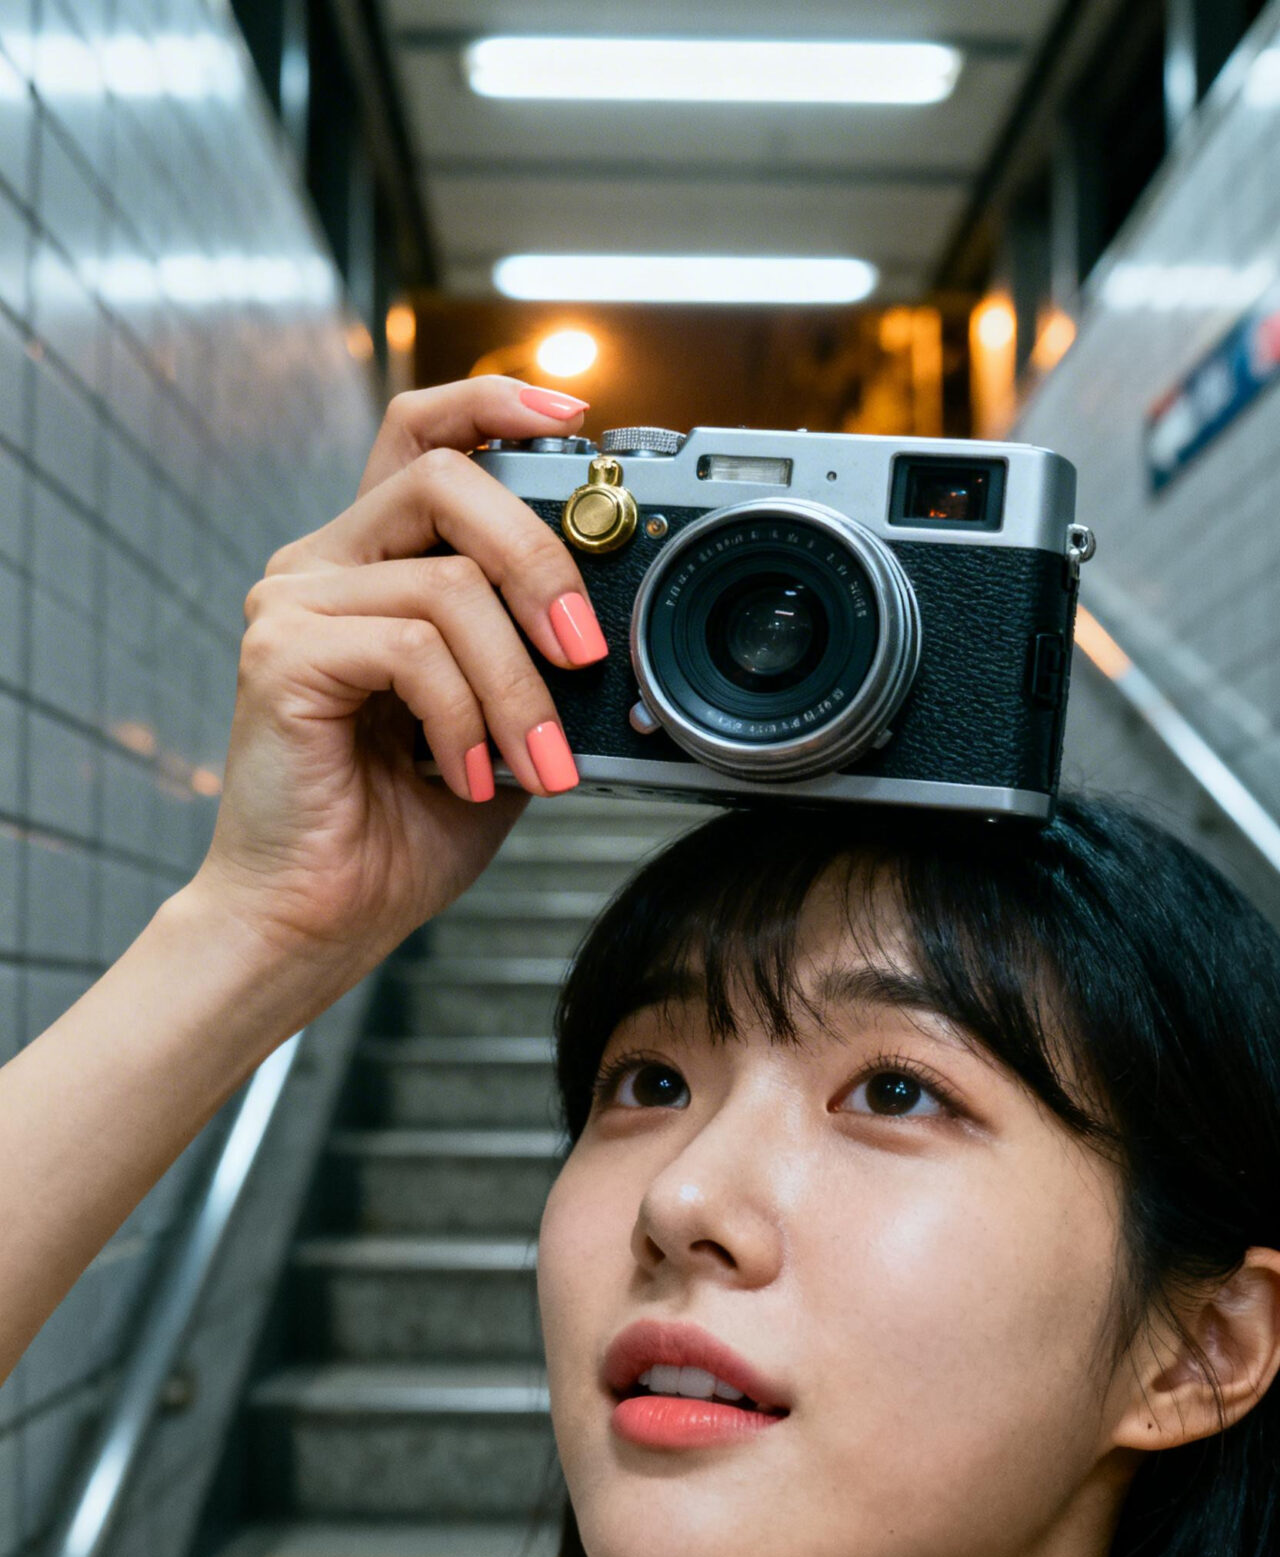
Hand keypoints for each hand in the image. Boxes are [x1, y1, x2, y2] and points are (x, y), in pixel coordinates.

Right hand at [190, 375, 601, 992]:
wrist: (319, 918)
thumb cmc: (397, 829)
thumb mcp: (503, 731)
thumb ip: (538, 667)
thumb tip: (617, 632)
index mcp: (373, 567)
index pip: (424, 438)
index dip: (494, 406)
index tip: (577, 423)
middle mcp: (324, 565)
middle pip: (444, 480)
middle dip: (541, 560)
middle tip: (586, 654)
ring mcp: (293, 602)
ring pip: (446, 586)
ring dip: (517, 685)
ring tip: (537, 762)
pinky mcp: (279, 652)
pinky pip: (411, 648)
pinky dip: (465, 718)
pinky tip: (469, 775)